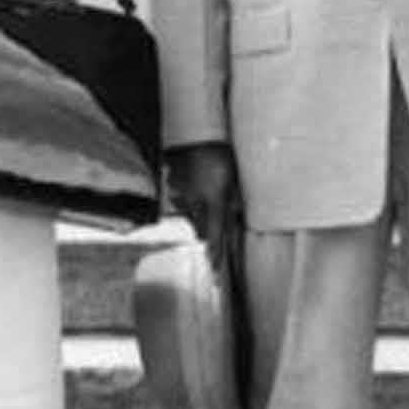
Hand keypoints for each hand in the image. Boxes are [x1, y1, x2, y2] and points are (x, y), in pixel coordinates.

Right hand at [166, 142, 242, 268]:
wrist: (194, 135)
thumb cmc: (219, 156)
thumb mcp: (233, 178)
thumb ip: (233, 200)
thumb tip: (235, 214)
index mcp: (212, 204)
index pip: (215, 237)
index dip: (215, 256)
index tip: (215, 273)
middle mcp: (194, 203)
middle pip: (201, 228)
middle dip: (209, 231)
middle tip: (217, 224)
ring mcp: (181, 195)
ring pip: (192, 213)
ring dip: (200, 211)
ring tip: (209, 192)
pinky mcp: (173, 185)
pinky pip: (183, 198)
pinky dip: (191, 196)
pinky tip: (197, 181)